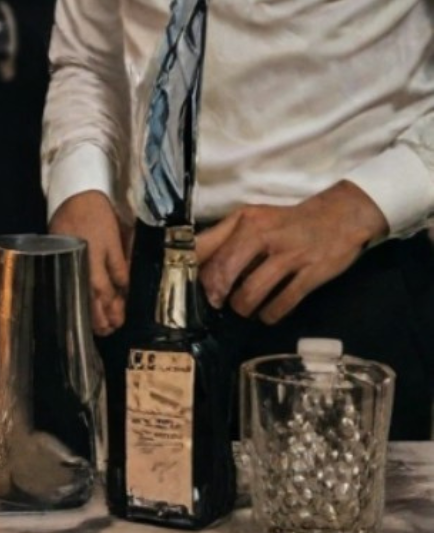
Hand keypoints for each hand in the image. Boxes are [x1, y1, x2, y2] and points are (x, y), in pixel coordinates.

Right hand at [51, 190, 131, 334]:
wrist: (74, 196)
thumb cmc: (98, 215)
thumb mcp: (115, 238)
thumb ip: (119, 265)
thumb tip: (123, 288)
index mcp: (93, 259)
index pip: (103, 291)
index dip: (111, 308)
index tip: (118, 322)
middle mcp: (78, 264)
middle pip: (88, 296)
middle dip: (98, 316)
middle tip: (108, 330)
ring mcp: (67, 262)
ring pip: (78, 291)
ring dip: (87, 310)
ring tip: (96, 326)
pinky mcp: (60, 259)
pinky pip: (69, 283)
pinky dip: (76, 296)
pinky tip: (79, 305)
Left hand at [196, 181, 387, 323]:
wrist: (342, 216)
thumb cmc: (289, 221)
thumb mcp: (254, 218)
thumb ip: (225, 236)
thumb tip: (197, 262)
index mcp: (245, 220)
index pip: (207, 246)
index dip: (194, 269)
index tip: (191, 284)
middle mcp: (264, 235)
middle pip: (225, 271)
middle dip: (216, 293)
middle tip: (216, 303)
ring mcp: (290, 255)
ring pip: (252, 291)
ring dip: (243, 307)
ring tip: (243, 309)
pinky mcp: (312, 272)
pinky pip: (284, 302)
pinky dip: (271, 314)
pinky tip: (267, 315)